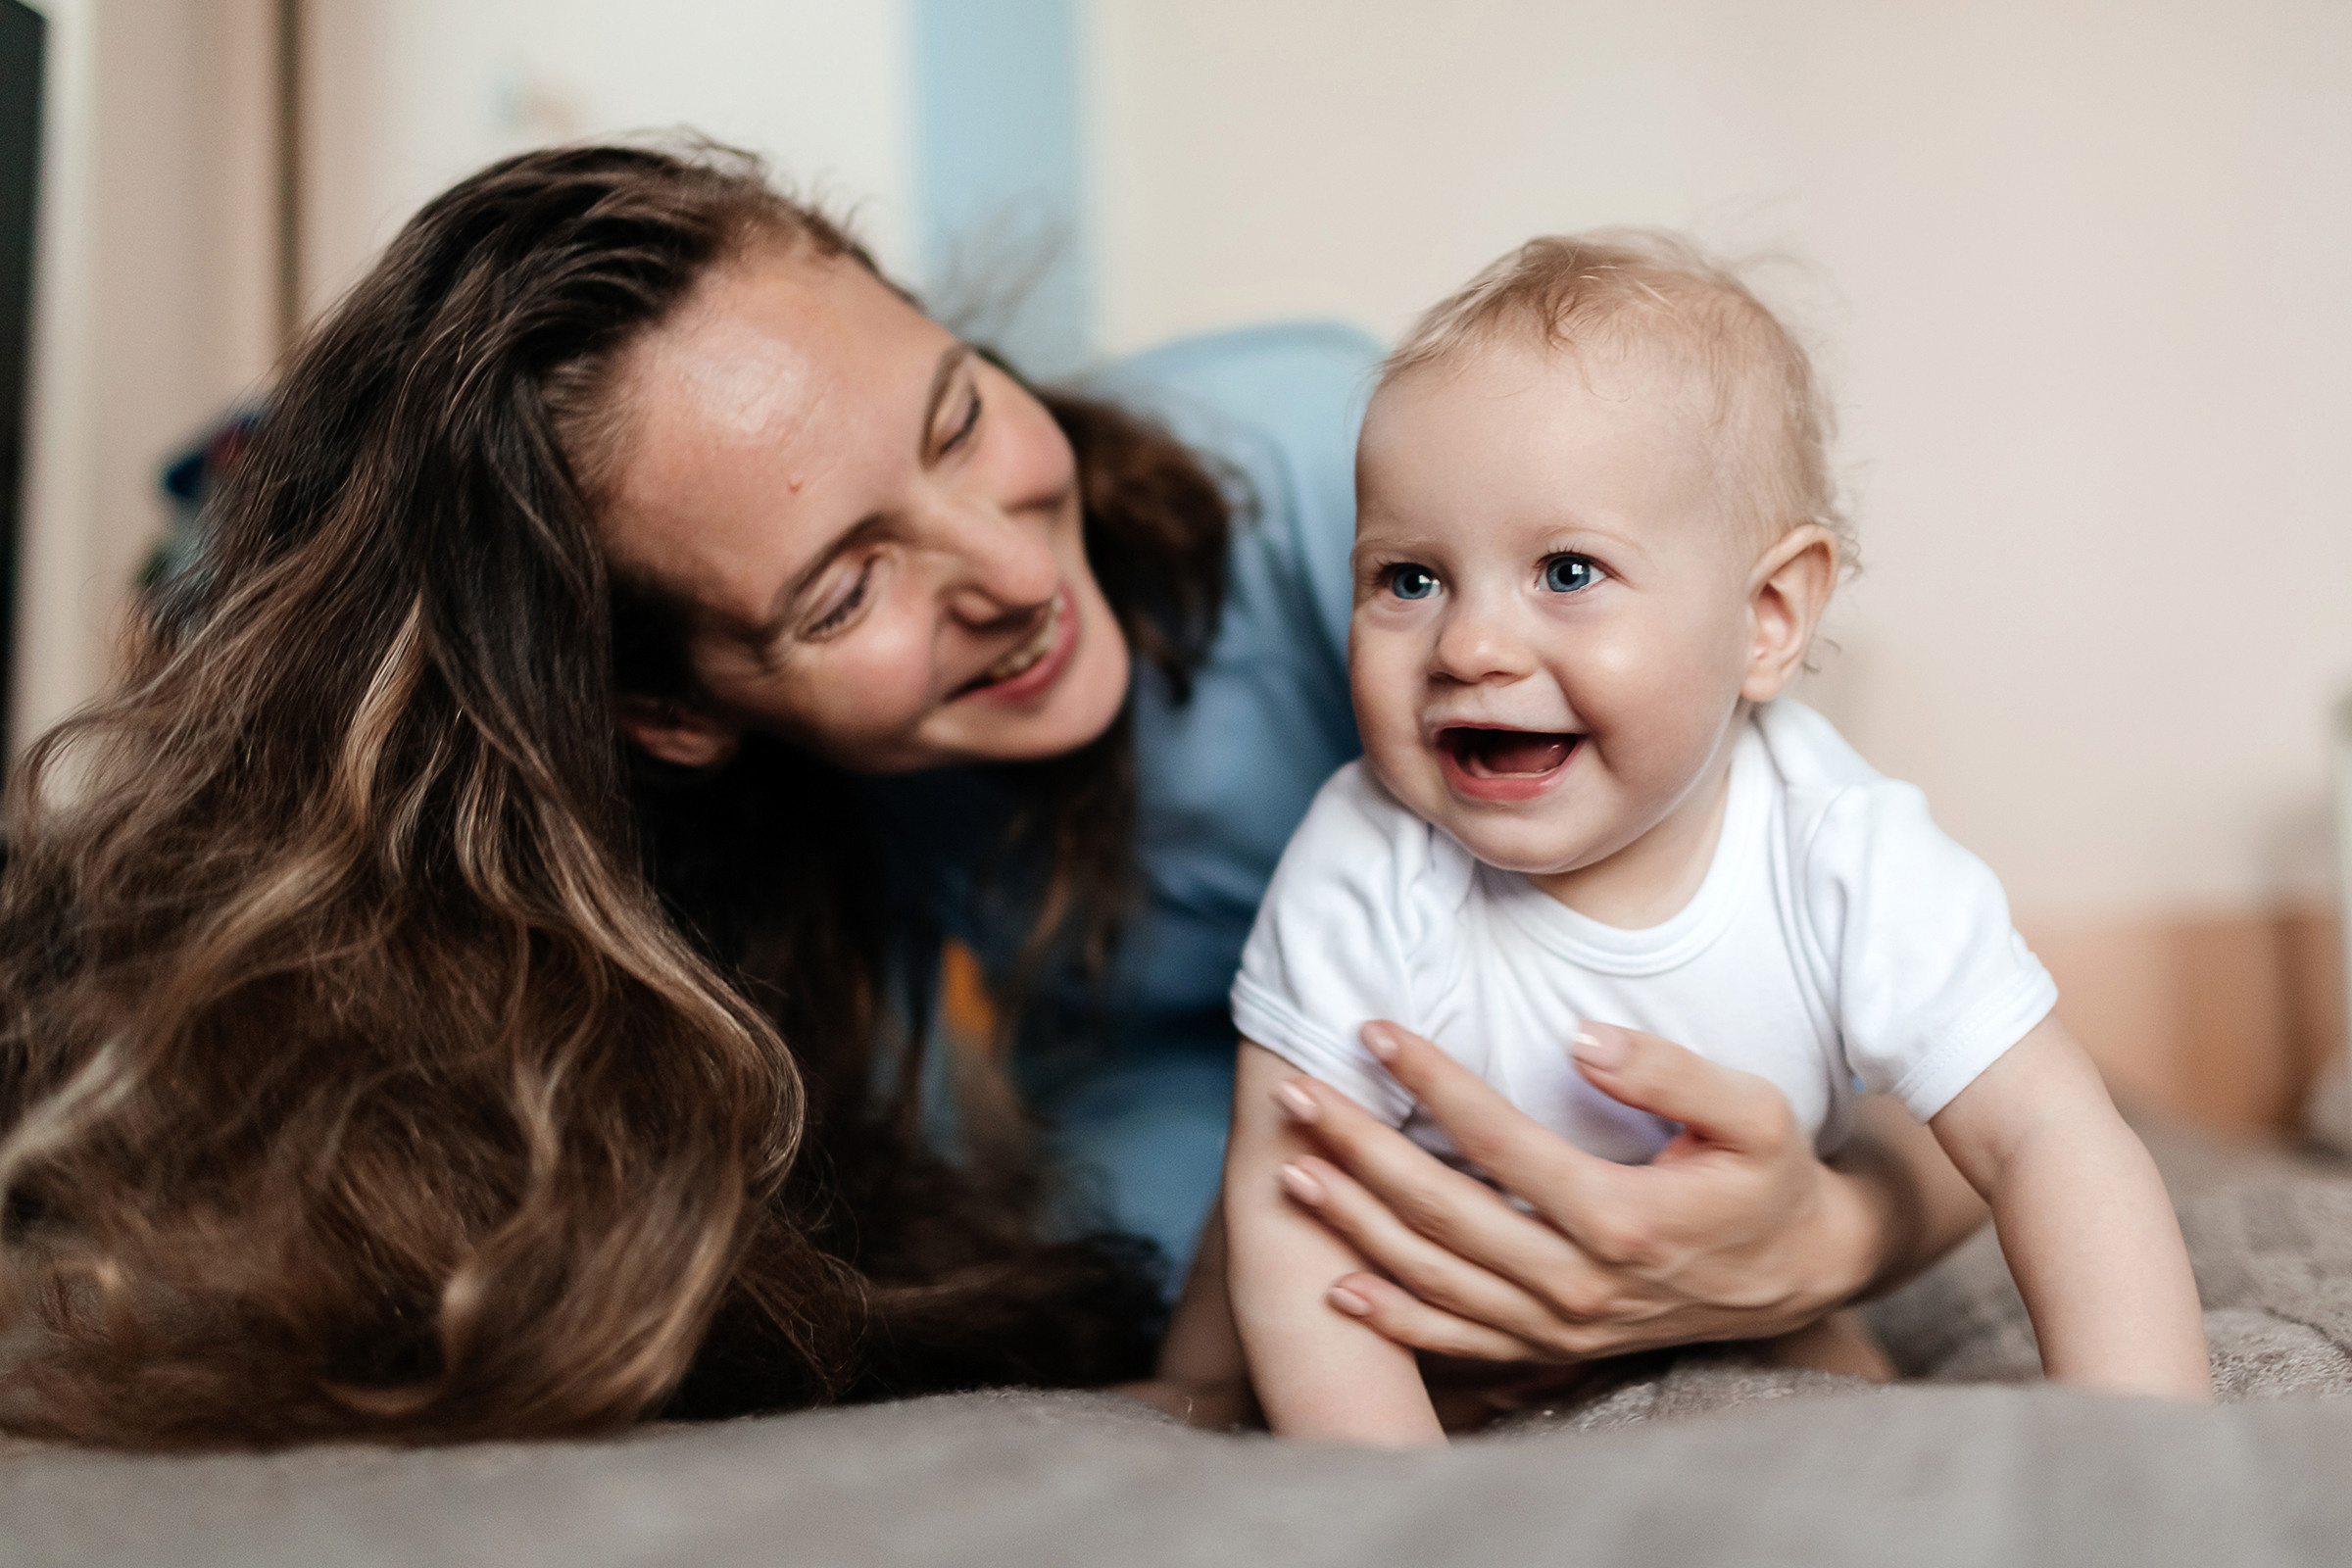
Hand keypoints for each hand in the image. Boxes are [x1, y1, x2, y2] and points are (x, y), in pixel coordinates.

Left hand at [1267, 1020, 1967, 1362]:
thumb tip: (1581, 1038)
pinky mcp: (1553, 1350)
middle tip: (1293, 1093)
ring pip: (1433, 1276)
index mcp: (1620, 1218)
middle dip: (1356, 1148)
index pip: (1495, 1139)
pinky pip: (1458, 1341)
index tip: (1372, 1030)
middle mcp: (1579, 1282)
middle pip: (1440, 1210)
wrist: (1800, 1275)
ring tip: (1291, 1169)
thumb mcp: (1752, 1112)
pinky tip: (1338, 1286)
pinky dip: (1393, 1318)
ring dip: (1354, 1224)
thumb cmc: (1769, 1179)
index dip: (1428, 1080)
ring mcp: (1560, 1326)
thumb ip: (1669, 1072)